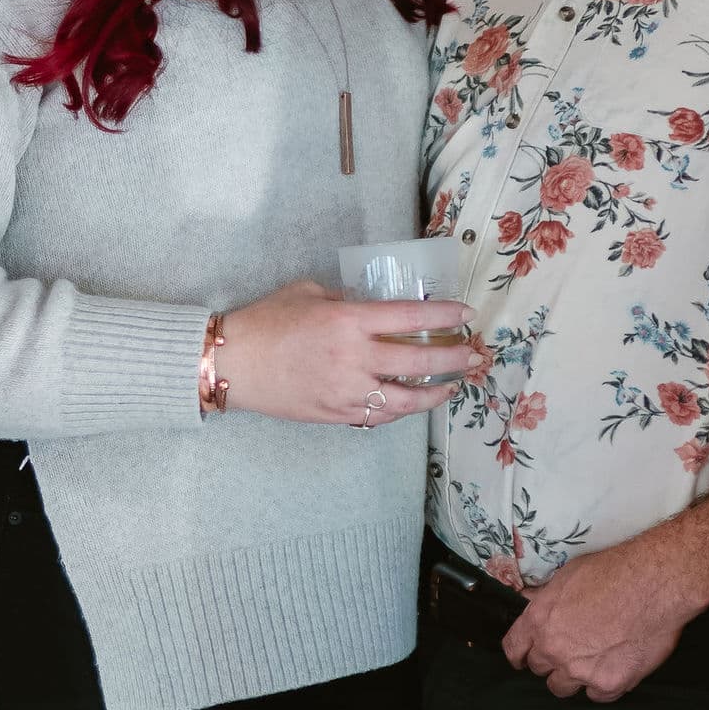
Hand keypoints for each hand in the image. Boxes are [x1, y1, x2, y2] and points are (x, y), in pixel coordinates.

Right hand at [219, 279, 481, 425]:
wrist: (233, 364)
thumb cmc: (266, 321)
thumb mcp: (310, 294)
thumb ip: (347, 301)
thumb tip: (374, 310)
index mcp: (349, 322)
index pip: (411, 319)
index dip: (445, 317)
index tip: (466, 315)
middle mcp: (354, 359)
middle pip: (419, 362)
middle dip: (455, 358)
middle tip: (475, 355)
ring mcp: (347, 392)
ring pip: (406, 399)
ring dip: (435, 393)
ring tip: (451, 386)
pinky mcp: (336, 414)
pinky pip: (379, 415)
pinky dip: (401, 409)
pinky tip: (411, 402)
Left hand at [502, 528, 704, 701]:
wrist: (655, 583)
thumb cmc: (614, 571)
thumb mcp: (569, 575)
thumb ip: (546, 596)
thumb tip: (530, 599)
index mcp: (539, 621)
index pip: (513, 649)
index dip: (519, 655)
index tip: (524, 659)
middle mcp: (554, 649)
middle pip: (540, 670)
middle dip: (552, 662)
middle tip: (572, 651)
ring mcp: (581, 670)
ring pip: (564, 688)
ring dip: (574, 677)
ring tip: (592, 662)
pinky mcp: (610, 683)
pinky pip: (597, 696)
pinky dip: (604, 685)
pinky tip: (614, 667)